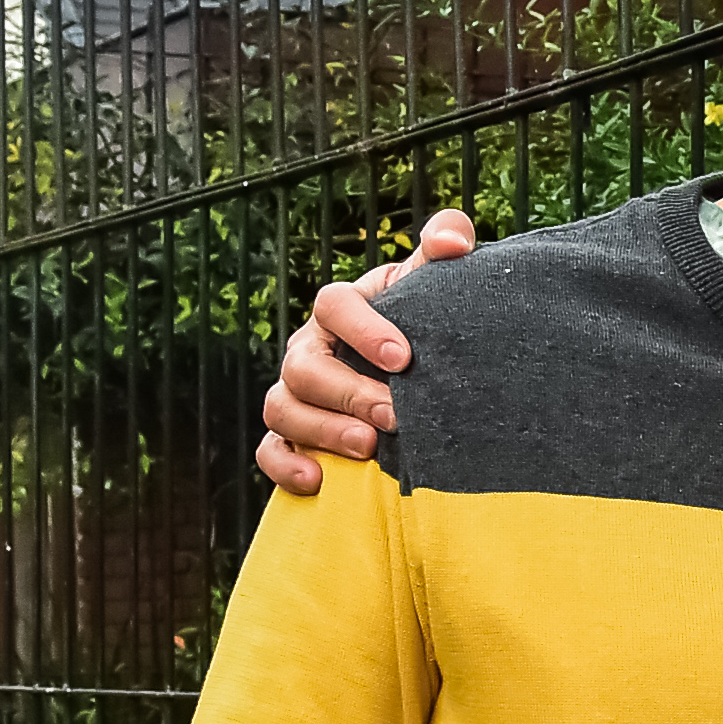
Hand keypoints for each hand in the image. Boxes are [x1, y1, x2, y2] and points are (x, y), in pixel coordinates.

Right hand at [256, 207, 478, 493]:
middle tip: (395, 416)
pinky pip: (270, 451)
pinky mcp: (291, 436)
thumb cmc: (424, 323)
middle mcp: (309, 349)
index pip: (333, 305)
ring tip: (368, 449)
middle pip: (303, 366)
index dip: (363, 330)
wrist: (418, 374)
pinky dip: (287, 466)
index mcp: (341, 309)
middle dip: (348, 393)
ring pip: (282, 408)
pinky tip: (319, 482)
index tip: (405, 359)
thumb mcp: (434, 284)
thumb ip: (446, 244)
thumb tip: (452, 241)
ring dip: (321, 430)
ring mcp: (294, 393)